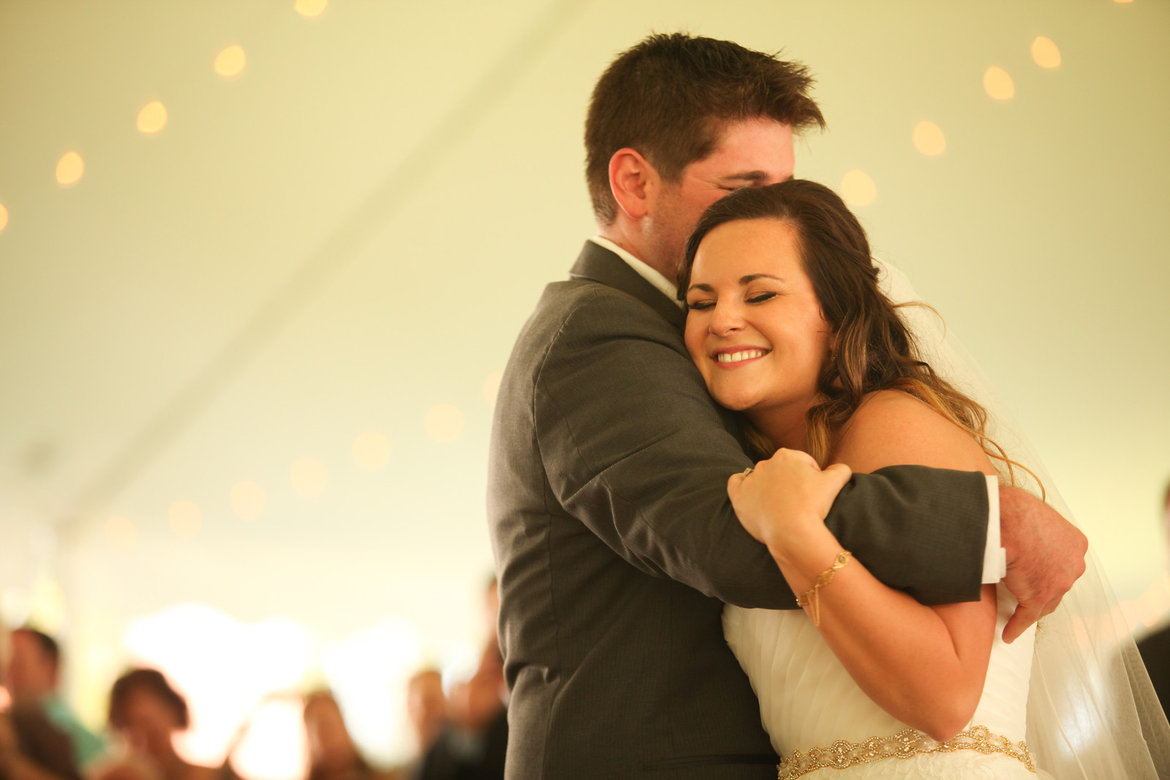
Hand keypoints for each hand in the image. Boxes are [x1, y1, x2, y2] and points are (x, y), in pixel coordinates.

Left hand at [727, 449, 851, 565]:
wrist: (792, 531)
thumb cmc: (813, 506)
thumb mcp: (835, 483)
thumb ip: (840, 469)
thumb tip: (839, 469)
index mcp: (787, 456)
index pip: (802, 463)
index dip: (810, 478)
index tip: (812, 495)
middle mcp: (766, 463)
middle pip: (781, 471)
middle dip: (789, 483)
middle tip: (798, 503)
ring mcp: (751, 479)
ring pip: (760, 478)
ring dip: (768, 488)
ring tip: (779, 507)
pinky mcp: (739, 495)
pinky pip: (736, 483)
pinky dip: (742, 487)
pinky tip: (750, 496)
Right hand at [998, 485, 1087, 642]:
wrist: (1006, 519)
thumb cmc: (1014, 510)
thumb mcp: (1036, 514)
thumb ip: (1037, 531)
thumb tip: (1019, 535)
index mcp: (1075, 543)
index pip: (1063, 564)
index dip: (1048, 569)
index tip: (1036, 573)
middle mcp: (1074, 565)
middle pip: (1057, 585)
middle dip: (1042, 589)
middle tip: (1024, 590)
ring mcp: (1058, 584)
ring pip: (1044, 602)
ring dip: (1029, 608)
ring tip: (1017, 613)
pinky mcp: (1037, 597)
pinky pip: (1026, 616)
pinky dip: (1016, 626)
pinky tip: (1008, 633)